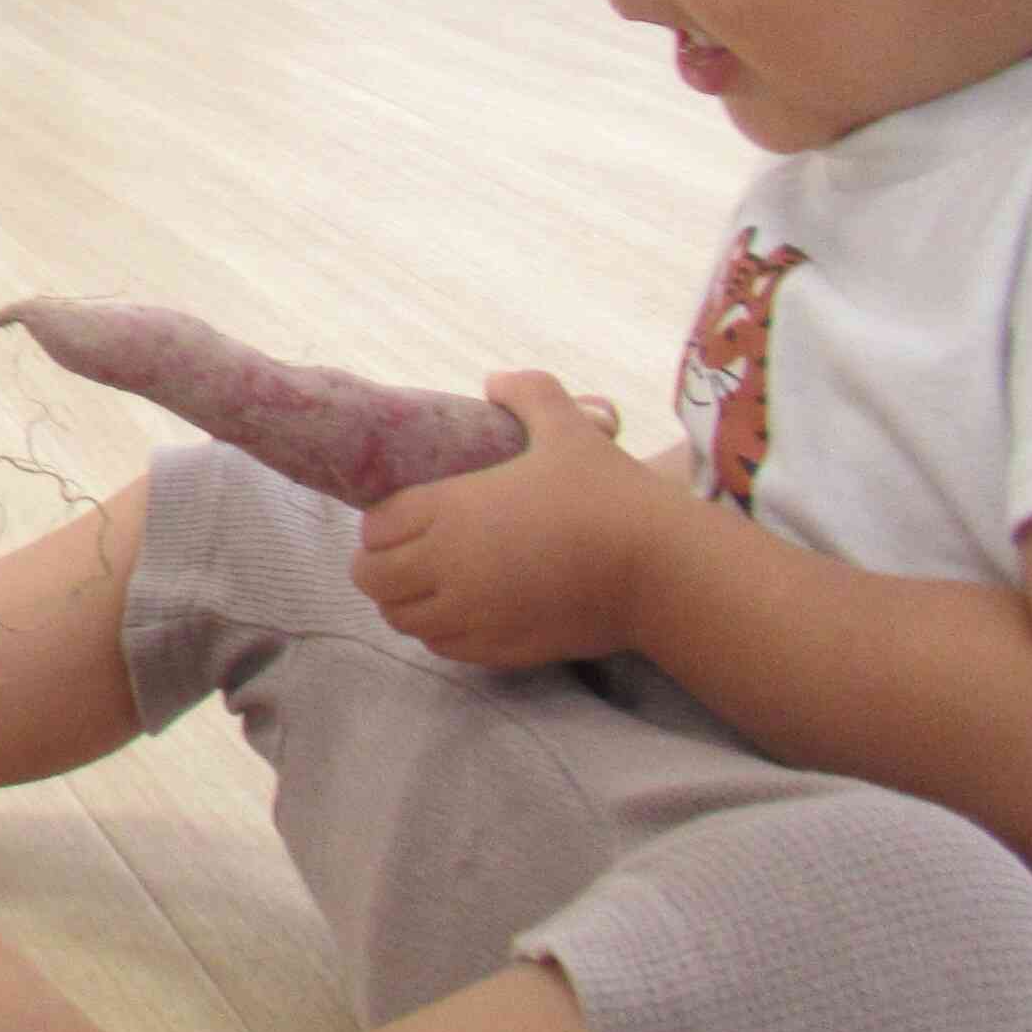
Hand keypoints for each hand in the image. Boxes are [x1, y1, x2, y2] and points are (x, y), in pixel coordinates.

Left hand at [349, 372, 675, 668]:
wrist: (659, 569)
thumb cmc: (608, 494)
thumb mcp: (567, 427)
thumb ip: (527, 393)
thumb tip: (497, 381)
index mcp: (449, 510)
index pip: (375, 527)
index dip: (384, 522)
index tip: (407, 516)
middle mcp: (447, 567)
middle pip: (371, 578)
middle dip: (381, 564)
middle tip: (411, 552)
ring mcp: (470, 614)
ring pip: (402, 619)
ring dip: (407, 600)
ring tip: (434, 583)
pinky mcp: (499, 649)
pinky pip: (442, 647)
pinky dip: (440, 632)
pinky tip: (466, 611)